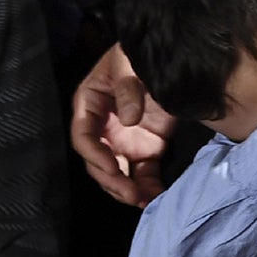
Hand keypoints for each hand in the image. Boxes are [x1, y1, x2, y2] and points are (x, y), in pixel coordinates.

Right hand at [71, 43, 174, 206]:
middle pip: (97, 161)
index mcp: (90, 104)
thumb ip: (128, 88)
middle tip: (130, 193)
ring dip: (126, 190)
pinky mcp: (145, 150)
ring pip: (117, 174)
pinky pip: (142, 175)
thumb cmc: (141, 56)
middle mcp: (102, 128)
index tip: (112, 167)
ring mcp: (123, 142)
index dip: (94, 154)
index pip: (83, 135)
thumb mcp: (131, 64)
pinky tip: (155, 197)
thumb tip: (128, 119)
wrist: (173, 59)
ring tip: (143, 200)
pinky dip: (147, 188)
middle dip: (111, 180)